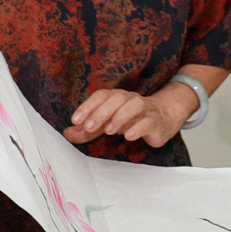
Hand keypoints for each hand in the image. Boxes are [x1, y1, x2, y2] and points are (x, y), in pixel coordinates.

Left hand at [65, 85, 194, 146]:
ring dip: (120, 117)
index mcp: (117, 97)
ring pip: (134, 105)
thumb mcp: (107, 124)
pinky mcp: (156, 121)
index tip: (76, 119)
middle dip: (101, 112)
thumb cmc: (131, 120)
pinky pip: (148, 121)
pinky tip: (129, 136)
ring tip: (109, 131)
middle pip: (117, 98)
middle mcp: (130, 99)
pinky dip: (138, 127)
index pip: (101, 95)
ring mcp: (145, 109)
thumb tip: (67, 133)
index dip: (88, 106)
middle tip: (90, 126)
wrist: (163, 117)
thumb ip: (88, 130)